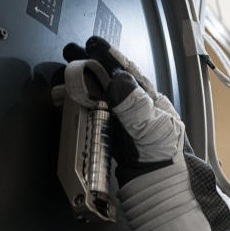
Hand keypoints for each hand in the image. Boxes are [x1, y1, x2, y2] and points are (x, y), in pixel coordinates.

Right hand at [63, 36, 185, 184]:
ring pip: (102, 92)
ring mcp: (125, 118)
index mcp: (152, 100)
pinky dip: (82, 101)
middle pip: (112, 79)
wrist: (158, 185)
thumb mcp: (153, 127)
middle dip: (91, 63)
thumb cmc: (164, 156)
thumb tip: (120, 80)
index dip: (110, 57)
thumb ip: (136, 105)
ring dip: (83, 80)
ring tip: (65, 71)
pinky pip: (96, 110)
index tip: (93, 45)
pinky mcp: (114, 132)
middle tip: (71, 52)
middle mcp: (139, 106)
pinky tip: (71, 96)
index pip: (129, 72)